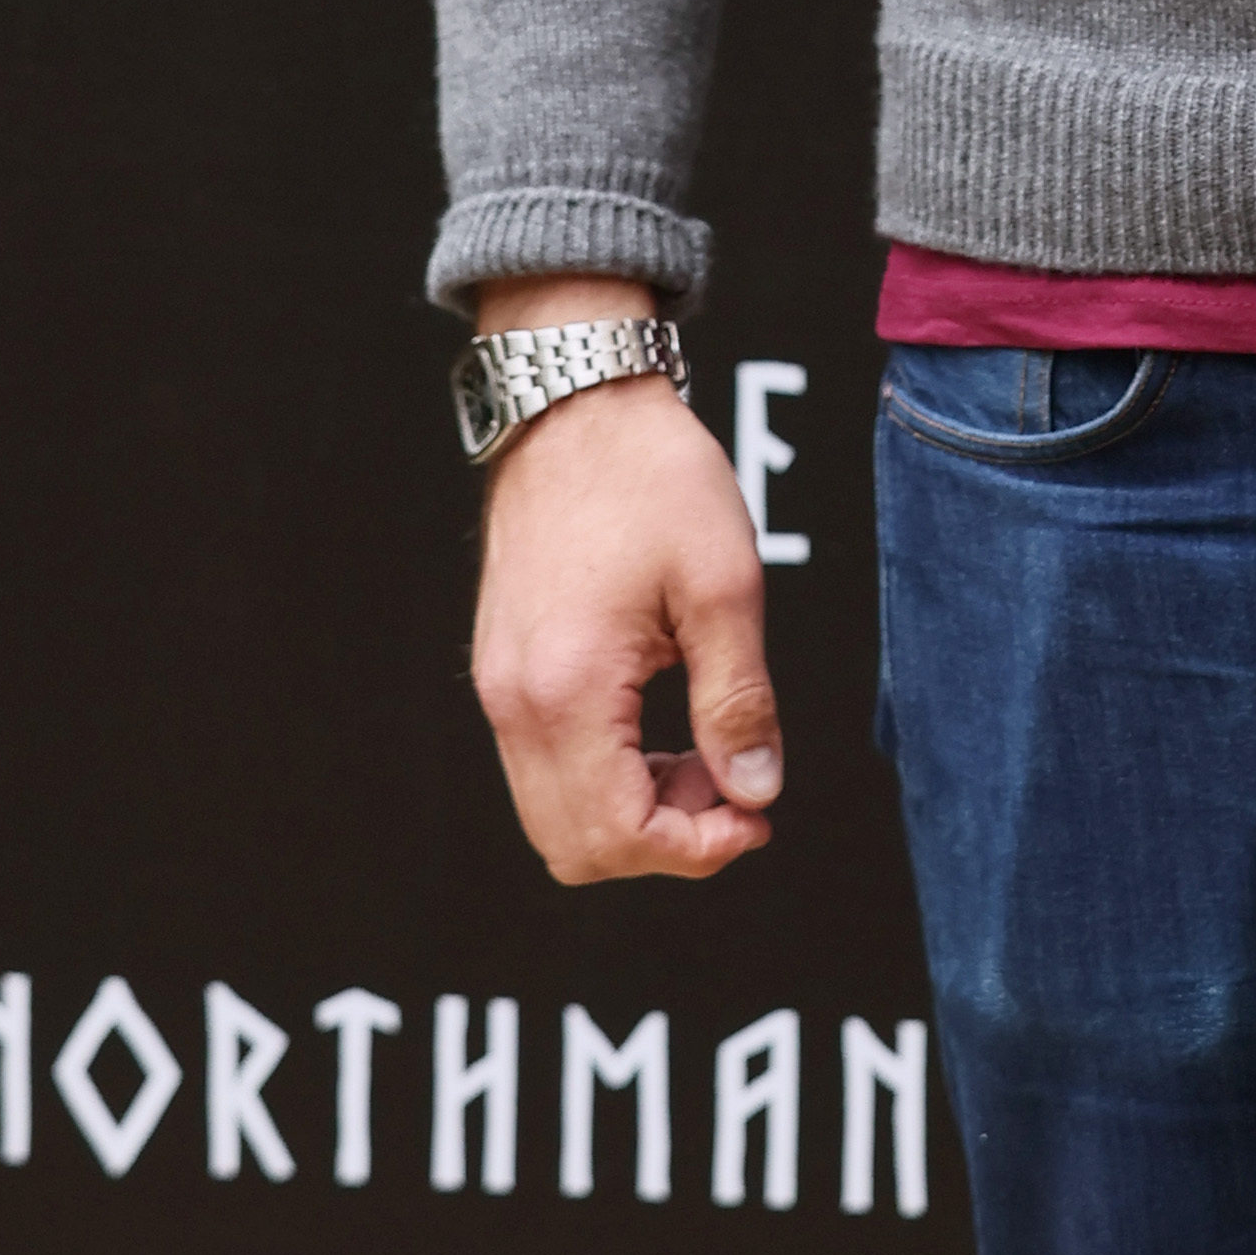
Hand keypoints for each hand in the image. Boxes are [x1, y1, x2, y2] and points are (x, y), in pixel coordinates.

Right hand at [468, 278, 784, 884]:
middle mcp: (514, 703)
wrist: (578, 402)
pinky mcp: (502, 670)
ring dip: (636, 811)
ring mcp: (498, 688)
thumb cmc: (653, 476)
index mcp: (567, 688)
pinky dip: (606, 775)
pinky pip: (545, 767)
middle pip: (575, 846)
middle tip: (736, 789)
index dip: (696, 851)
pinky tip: (664, 727)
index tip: (757, 818)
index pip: (615, 834)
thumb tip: (755, 794)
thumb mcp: (723, 584)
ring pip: (555, 814)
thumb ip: (739, 700)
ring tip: (707, 753)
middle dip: (665, 842)